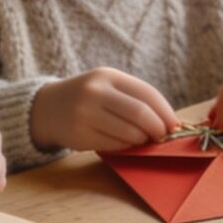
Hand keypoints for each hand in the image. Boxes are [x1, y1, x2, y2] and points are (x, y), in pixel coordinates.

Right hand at [30, 68, 179, 152]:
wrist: (47, 108)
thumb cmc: (88, 98)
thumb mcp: (107, 86)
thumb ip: (135, 98)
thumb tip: (170, 121)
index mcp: (107, 76)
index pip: (147, 94)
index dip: (166, 112)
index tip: (174, 125)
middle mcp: (95, 92)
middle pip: (140, 114)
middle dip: (158, 129)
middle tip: (162, 137)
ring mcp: (85, 114)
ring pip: (129, 133)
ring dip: (142, 140)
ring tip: (142, 139)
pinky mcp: (79, 135)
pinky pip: (114, 146)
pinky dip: (126, 147)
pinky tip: (124, 143)